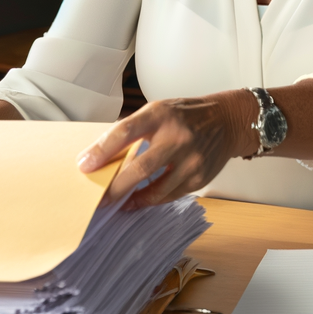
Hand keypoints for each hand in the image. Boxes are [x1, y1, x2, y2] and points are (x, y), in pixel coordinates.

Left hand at [77, 92, 256, 209]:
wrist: (227, 121)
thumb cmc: (185, 116)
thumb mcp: (158, 111)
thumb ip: (133, 130)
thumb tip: (100, 155)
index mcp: (160, 114)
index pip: (125, 131)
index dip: (102, 150)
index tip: (84, 165)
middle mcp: (177, 136)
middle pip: (140, 167)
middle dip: (116, 187)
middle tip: (99, 198)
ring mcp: (191, 158)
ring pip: (155, 188)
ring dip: (132, 198)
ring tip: (117, 202)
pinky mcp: (199, 177)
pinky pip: (169, 195)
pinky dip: (151, 199)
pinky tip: (138, 199)